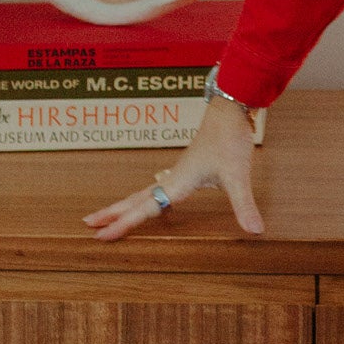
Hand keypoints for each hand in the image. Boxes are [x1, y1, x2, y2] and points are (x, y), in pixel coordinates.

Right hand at [82, 94, 264, 240]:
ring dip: (126, 204)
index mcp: (178, 182)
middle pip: (135, 199)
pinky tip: (153, 194)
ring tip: (109, 213)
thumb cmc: (229, 137)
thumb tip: (255, 231)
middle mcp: (174, 177)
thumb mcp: (237, 174)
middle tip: (88, 224)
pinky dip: (148, 195)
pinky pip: (160, 185)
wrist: (230, 106)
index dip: (123, 225)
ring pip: (145, 191)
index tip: (100, 237)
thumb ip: (244, 204)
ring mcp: (180, 170)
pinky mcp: (189, 166)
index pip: (145, 209)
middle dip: (112, 212)